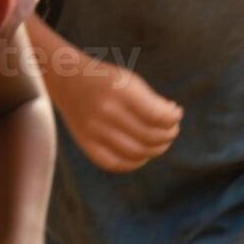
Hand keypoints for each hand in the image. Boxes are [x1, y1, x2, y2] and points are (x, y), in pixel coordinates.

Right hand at [42, 54, 181, 172]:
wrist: (67, 79)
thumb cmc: (106, 79)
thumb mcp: (129, 80)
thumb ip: (151, 100)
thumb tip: (173, 120)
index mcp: (120, 90)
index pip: (158, 116)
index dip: (173, 118)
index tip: (176, 113)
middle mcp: (107, 111)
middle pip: (150, 137)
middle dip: (168, 135)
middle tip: (171, 130)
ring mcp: (95, 130)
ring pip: (137, 153)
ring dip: (156, 150)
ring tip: (161, 142)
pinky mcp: (86, 143)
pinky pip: (116, 164)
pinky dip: (135, 163)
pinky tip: (143, 154)